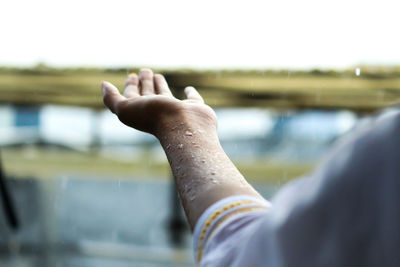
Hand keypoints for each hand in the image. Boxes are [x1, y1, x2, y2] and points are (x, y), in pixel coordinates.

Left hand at [102, 69, 216, 136]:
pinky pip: (192, 98)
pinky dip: (190, 93)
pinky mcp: (194, 108)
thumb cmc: (153, 118)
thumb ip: (111, 98)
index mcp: (141, 110)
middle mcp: (157, 110)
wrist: (183, 127)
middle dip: (145, 83)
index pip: (133, 95)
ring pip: (165, 95)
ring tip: (157, 75)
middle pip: (148, 94)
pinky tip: (189, 89)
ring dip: (160, 85)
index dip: (130, 85)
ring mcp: (176, 110)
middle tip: (145, 71)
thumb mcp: (125, 108)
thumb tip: (103, 84)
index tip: (132, 75)